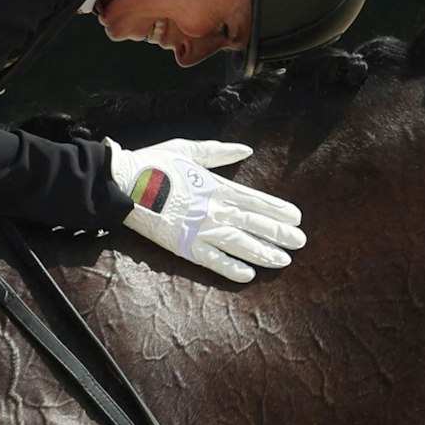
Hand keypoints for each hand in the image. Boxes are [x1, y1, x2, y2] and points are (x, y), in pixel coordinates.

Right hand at [106, 138, 305, 282]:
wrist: (124, 183)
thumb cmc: (154, 163)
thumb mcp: (189, 149)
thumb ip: (219, 152)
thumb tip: (247, 149)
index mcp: (216, 186)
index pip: (255, 200)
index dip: (277, 209)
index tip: (297, 217)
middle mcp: (213, 209)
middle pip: (253, 223)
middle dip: (279, 233)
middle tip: (301, 242)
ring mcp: (200, 229)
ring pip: (239, 244)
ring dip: (263, 252)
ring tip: (283, 260)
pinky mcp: (184, 246)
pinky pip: (212, 260)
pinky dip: (231, 268)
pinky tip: (248, 276)